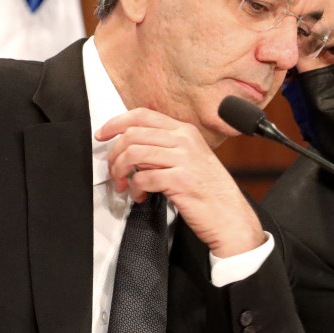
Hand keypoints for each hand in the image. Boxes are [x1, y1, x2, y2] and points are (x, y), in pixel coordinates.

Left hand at [95, 108, 263, 257]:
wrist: (230, 217)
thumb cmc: (209, 191)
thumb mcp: (190, 159)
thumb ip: (165, 147)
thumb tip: (132, 146)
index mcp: (185, 131)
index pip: (142, 115)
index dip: (116, 123)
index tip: (102, 135)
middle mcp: (184, 140)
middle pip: (132, 134)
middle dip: (114, 155)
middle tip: (114, 171)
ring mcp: (183, 159)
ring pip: (133, 153)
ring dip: (120, 172)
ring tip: (124, 185)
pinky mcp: (180, 180)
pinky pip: (143, 177)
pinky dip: (135, 188)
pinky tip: (140, 196)